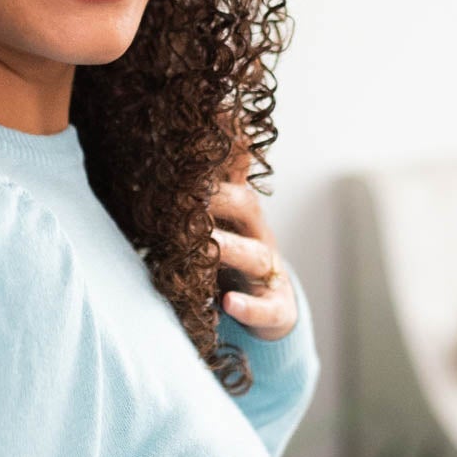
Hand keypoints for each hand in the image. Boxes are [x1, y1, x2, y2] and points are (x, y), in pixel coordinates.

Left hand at [208, 131, 297, 342]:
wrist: (269, 312)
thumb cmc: (231, 264)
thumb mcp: (218, 227)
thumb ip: (201, 196)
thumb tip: (180, 144)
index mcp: (240, 215)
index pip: (229, 180)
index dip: (213, 165)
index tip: (187, 153)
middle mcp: (258, 237)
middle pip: (246, 208)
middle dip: (221, 198)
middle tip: (191, 193)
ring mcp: (269, 273)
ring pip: (255, 255)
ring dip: (230, 249)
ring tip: (208, 247)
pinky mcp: (277, 308)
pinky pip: (266, 307)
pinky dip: (248, 307)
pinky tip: (229, 304)